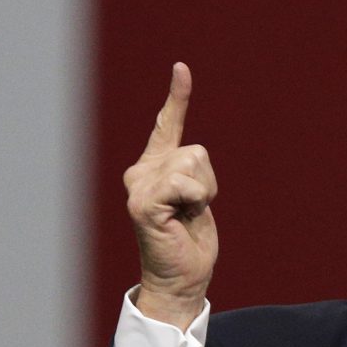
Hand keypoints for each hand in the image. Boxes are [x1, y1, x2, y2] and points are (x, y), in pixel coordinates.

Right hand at [123, 63, 217, 329]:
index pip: (168, 126)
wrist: (181, 278)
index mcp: (153, 168)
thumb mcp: (195, 200)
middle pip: (196, 152)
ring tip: (187, 216)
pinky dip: (196, 201)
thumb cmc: (189, 243)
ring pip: (193, 164)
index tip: (182, 68)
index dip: (178, 97)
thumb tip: (193, 157)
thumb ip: (190, 175)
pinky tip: (181, 219)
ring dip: (203, 194)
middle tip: (192, 212)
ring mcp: (138, 186)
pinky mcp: (142, 203)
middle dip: (208, 184)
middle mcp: (139, 172)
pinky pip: (186, 184)